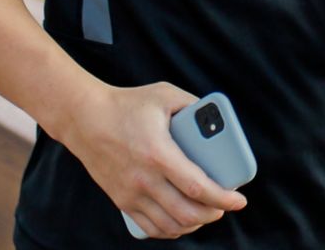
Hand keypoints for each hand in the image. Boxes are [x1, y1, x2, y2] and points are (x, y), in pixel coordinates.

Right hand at [58, 83, 247, 238]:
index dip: (223, 198)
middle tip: (225, 204)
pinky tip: (182, 222)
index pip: (197, 187)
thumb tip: (218, 120)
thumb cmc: (127, 104)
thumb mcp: (165, 95)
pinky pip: (150, 227)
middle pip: (187, 212)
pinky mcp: (121, 200)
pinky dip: (171, 230)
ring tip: (207, 212)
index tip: (240, 200)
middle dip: (214, 213)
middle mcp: (144, 179)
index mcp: (158, 154)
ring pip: (170, 225)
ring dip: (194, 223)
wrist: (84, 118)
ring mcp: (130, 193)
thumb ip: (194, 105)